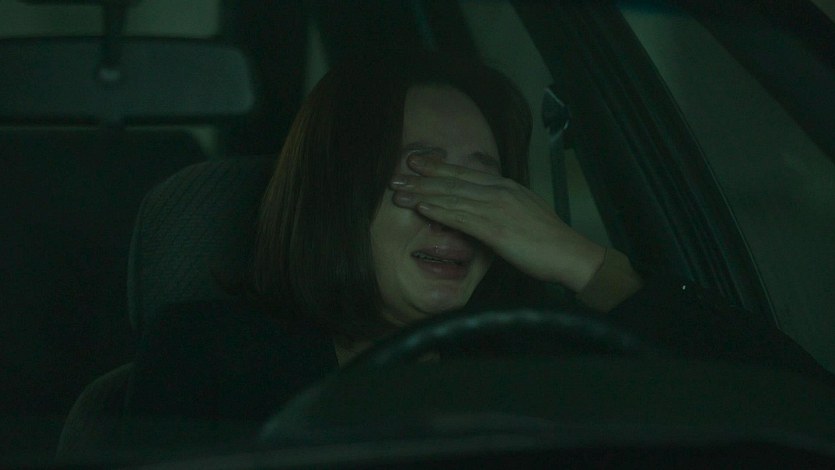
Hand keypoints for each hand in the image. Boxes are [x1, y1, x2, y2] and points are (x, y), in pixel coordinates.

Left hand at [390, 154, 605, 291]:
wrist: (569, 252)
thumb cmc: (549, 238)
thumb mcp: (524, 211)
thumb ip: (502, 205)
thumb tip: (483, 206)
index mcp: (505, 187)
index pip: (465, 173)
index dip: (438, 166)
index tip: (417, 162)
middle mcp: (499, 192)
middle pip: (453, 181)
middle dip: (422, 177)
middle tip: (397, 175)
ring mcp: (497, 209)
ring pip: (452, 198)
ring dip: (423, 195)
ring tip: (400, 193)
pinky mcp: (496, 230)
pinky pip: (462, 218)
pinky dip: (440, 212)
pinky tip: (423, 209)